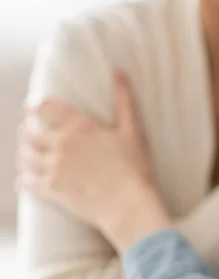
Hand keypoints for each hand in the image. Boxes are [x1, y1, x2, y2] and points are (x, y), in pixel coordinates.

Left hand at [16, 73, 171, 252]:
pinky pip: (27, 182)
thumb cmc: (134, 168)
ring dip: (24, 153)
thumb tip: (119, 72)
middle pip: (28, 132)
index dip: (35, 104)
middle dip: (27, 130)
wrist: (128, 205)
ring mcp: (53, 169)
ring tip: (28, 153)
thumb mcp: (131, 131)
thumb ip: (123, 100)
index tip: (33, 106)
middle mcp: (61, 145)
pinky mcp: (51, 191)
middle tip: (30, 131)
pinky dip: (24, 180)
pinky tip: (25, 180)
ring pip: (24, 156)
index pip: (44, 107)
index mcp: (79, 127)